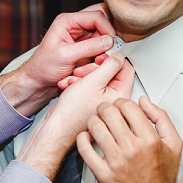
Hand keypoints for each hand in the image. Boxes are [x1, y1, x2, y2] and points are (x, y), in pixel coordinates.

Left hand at [1, 8, 116, 116]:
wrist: (39, 81)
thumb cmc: (44, 67)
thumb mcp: (65, 56)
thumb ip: (87, 47)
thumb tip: (108, 40)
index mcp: (67, 21)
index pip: (95, 15)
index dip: (106, 28)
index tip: (112, 42)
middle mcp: (75, 25)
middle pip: (101, 19)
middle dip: (108, 33)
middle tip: (111, 46)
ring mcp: (81, 36)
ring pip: (103, 32)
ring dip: (106, 44)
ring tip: (102, 57)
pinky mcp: (86, 47)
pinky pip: (101, 45)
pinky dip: (103, 52)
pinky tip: (99, 61)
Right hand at [18, 54, 134, 178]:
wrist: (57, 126)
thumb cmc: (72, 112)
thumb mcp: (93, 81)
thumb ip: (110, 66)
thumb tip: (119, 56)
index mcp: (120, 95)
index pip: (126, 69)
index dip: (112, 59)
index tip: (100, 57)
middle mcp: (114, 99)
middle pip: (111, 72)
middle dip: (93, 69)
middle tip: (83, 72)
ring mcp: (102, 101)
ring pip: (97, 77)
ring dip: (83, 75)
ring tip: (73, 80)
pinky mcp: (92, 101)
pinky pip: (89, 85)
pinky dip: (78, 82)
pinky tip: (70, 86)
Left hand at [77, 96, 181, 182]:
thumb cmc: (162, 178)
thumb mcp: (174, 145)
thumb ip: (161, 119)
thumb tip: (144, 102)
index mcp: (150, 140)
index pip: (128, 106)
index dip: (121, 102)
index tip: (120, 107)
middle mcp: (133, 149)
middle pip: (109, 112)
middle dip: (104, 108)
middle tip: (105, 113)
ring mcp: (117, 162)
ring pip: (95, 127)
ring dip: (93, 121)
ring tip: (96, 125)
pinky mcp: (103, 174)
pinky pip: (85, 149)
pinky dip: (82, 138)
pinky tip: (87, 138)